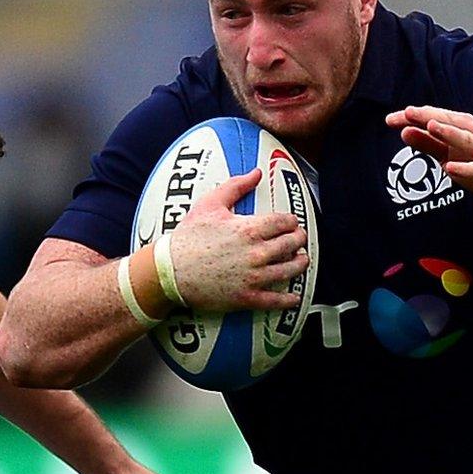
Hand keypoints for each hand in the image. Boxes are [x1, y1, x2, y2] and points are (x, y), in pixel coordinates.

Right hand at [166, 169, 308, 314]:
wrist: (170, 270)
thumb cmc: (188, 237)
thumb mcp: (209, 204)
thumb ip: (236, 186)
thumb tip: (255, 173)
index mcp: (250, 229)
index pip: (285, 222)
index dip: (291, 221)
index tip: (291, 223)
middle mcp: (257, 253)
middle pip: (292, 244)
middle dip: (299, 240)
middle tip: (298, 239)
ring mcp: (254, 277)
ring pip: (289, 270)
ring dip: (300, 264)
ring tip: (302, 261)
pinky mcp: (247, 298)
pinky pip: (275, 300)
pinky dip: (288, 299)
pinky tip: (294, 296)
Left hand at [385, 105, 472, 213]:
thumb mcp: (451, 154)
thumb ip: (428, 144)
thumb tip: (403, 131)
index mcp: (465, 129)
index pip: (437, 118)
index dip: (415, 118)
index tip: (390, 119)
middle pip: (452, 123)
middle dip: (430, 117)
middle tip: (408, 112)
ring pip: (469, 141)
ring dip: (450, 133)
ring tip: (431, 127)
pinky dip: (466, 169)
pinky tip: (449, 168)